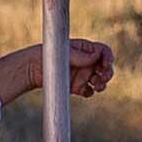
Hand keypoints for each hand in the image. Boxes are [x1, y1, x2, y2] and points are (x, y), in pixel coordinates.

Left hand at [0, 39, 115, 102]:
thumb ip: (81, 55)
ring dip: (102, 83)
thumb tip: (96, 56)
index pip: (103, 51)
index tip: (106, 63)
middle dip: (108, 72)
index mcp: (85, 49)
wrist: (33, 68)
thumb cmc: (47, 54)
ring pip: (100, 80)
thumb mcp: (65, 52)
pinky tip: (85, 91)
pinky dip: (91, 92)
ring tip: (98, 86)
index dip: (108, 57)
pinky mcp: (77, 87)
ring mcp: (82, 75)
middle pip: (105, 67)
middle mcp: (86, 62)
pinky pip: (89, 91)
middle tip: (103, 77)